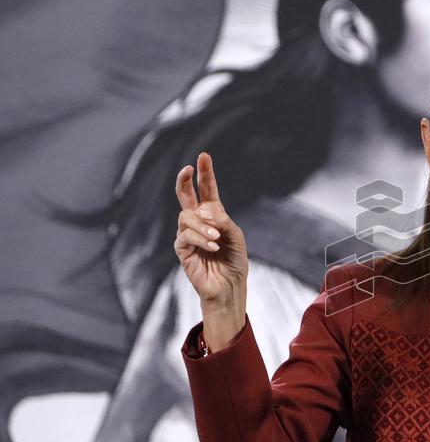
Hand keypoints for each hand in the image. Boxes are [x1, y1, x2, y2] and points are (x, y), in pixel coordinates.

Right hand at [174, 152, 248, 348]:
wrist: (229, 285)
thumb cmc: (234, 261)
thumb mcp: (236, 236)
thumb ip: (223, 220)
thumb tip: (205, 211)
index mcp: (213, 215)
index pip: (207, 190)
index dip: (205, 174)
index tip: (204, 156)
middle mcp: (198, 222)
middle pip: (186, 196)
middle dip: (186, 181)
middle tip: (187, 169)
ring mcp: (188, 234)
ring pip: (187, 218)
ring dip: (203, 225)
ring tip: (217, 237)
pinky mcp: (182, 249)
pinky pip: (186, 236)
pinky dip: (201, 238)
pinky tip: (213, 245)